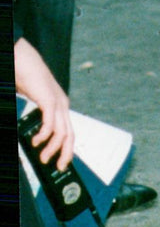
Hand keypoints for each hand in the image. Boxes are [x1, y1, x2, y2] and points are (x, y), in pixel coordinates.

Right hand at [14, 38, 74, 170]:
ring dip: (53, 148)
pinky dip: (44, 136)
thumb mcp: (33, 103)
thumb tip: (34, 137)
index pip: (68, 130)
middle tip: (58, 167)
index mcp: (59, 105)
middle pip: (70, 135)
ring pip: (62, 133)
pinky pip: (51, 124)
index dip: (66, 148)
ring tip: (43, 157)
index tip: (61, 162)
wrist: (21, 59)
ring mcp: (57, 102)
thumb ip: (36, 118)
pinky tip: (36, 141)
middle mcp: (62, 104)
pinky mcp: (50, 100)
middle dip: (65, 154)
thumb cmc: (26, 79)